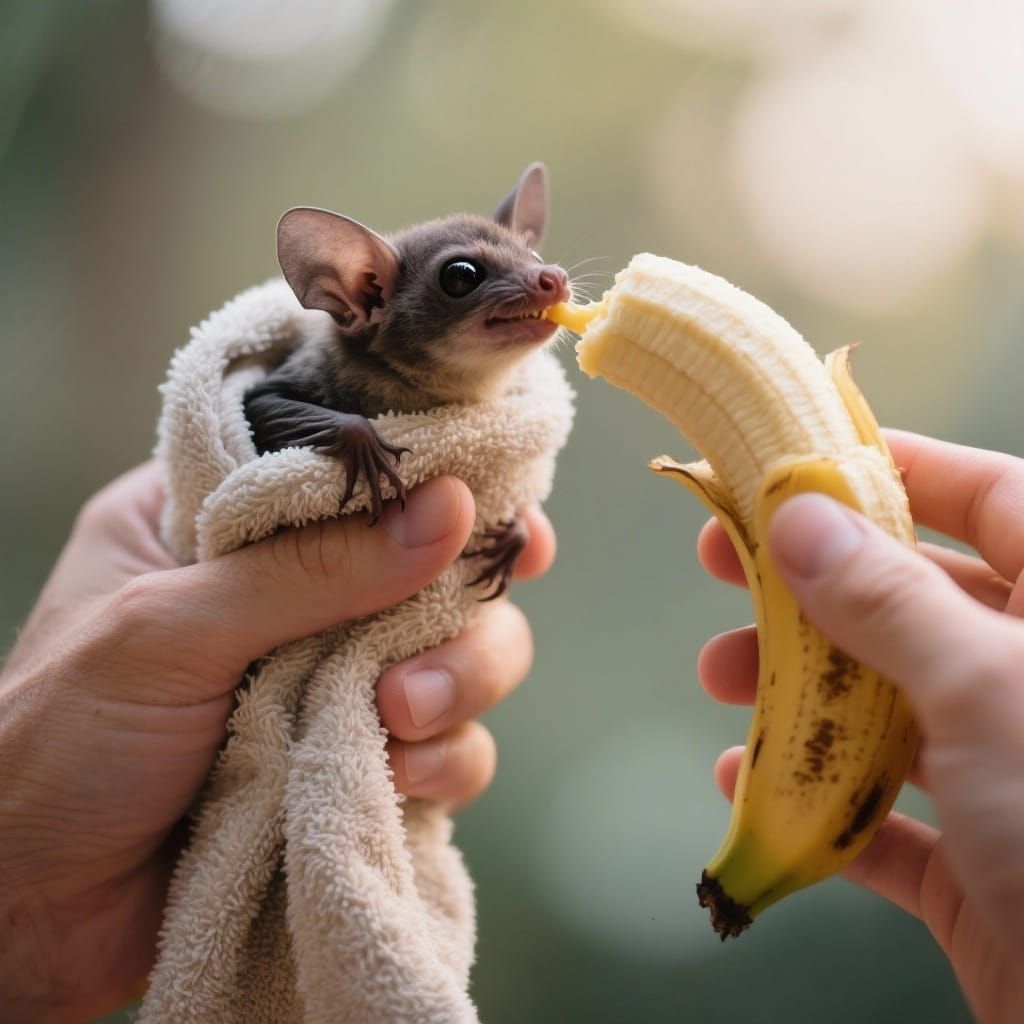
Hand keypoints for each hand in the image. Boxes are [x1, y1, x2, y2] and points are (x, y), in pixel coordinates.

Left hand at [0, 462, 554, 1023]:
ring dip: (456, 687)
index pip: (350, 470)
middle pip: (429, 568)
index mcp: (223, 521)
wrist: (26, 915)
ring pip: (454, 656)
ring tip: (400, 724)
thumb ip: (311, 568)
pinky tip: (402, 783)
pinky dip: (444, 762)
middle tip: (422, 664)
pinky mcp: (352, 761)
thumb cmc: (53, 744)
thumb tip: (450, 506)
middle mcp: (289, 592)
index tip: (501, 510)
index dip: (435, 481)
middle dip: (455, 614)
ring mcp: (328, 679)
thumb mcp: (168, 630)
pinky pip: (444, 746)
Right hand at [696, 431, 1023, 1022]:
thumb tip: (800, 515)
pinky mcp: (985, 864)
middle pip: (917, 602)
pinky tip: (748, 789)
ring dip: (797, 692)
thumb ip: (889, 599)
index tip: (798, 465)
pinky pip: (889, 814)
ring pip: (891, 705)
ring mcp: (1017, 776)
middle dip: (813, 586)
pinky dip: (817, 800)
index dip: (894, 469)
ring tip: (718, 679)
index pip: (992, 496)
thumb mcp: (986, 687)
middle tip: (722, 564)